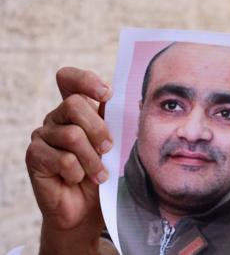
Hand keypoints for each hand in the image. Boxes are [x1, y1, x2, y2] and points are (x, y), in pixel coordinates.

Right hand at [26, 67, 112, 254]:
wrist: (87, 209)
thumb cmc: (103, 173)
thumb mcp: (115, 145)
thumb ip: (118, 122)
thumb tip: (136, 100)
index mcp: (77, 110)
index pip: (69, 79)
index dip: (85, 80)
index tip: (106, 93)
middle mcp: (57, 118)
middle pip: (75, 104)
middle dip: (99, 129)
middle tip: (108, 149)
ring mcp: (43, 136)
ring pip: (72, 135)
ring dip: (92, 159)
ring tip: (99, 174)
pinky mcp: (34, 156)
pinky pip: (62, 159)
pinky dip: (77, 172)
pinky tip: (78, 179)